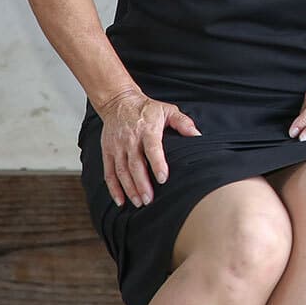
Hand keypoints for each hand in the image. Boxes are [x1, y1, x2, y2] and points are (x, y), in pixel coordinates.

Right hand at [96, 88, 199, 207]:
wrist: (119, 102)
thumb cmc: (146, 108)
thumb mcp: (168, 110)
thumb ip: (183, 123)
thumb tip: (198, 135)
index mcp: (147, 130)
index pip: (152, 149)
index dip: (157, 164)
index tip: (162, 179)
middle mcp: (130, 140)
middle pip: (135, 165)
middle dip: (141, 184)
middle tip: (149, 200)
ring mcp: (117, 147)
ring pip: (121, 171)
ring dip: (129, 189)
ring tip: (139, 202)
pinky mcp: (107, 152)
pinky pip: (109, 172)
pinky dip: (113, 188)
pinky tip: (120, 200)